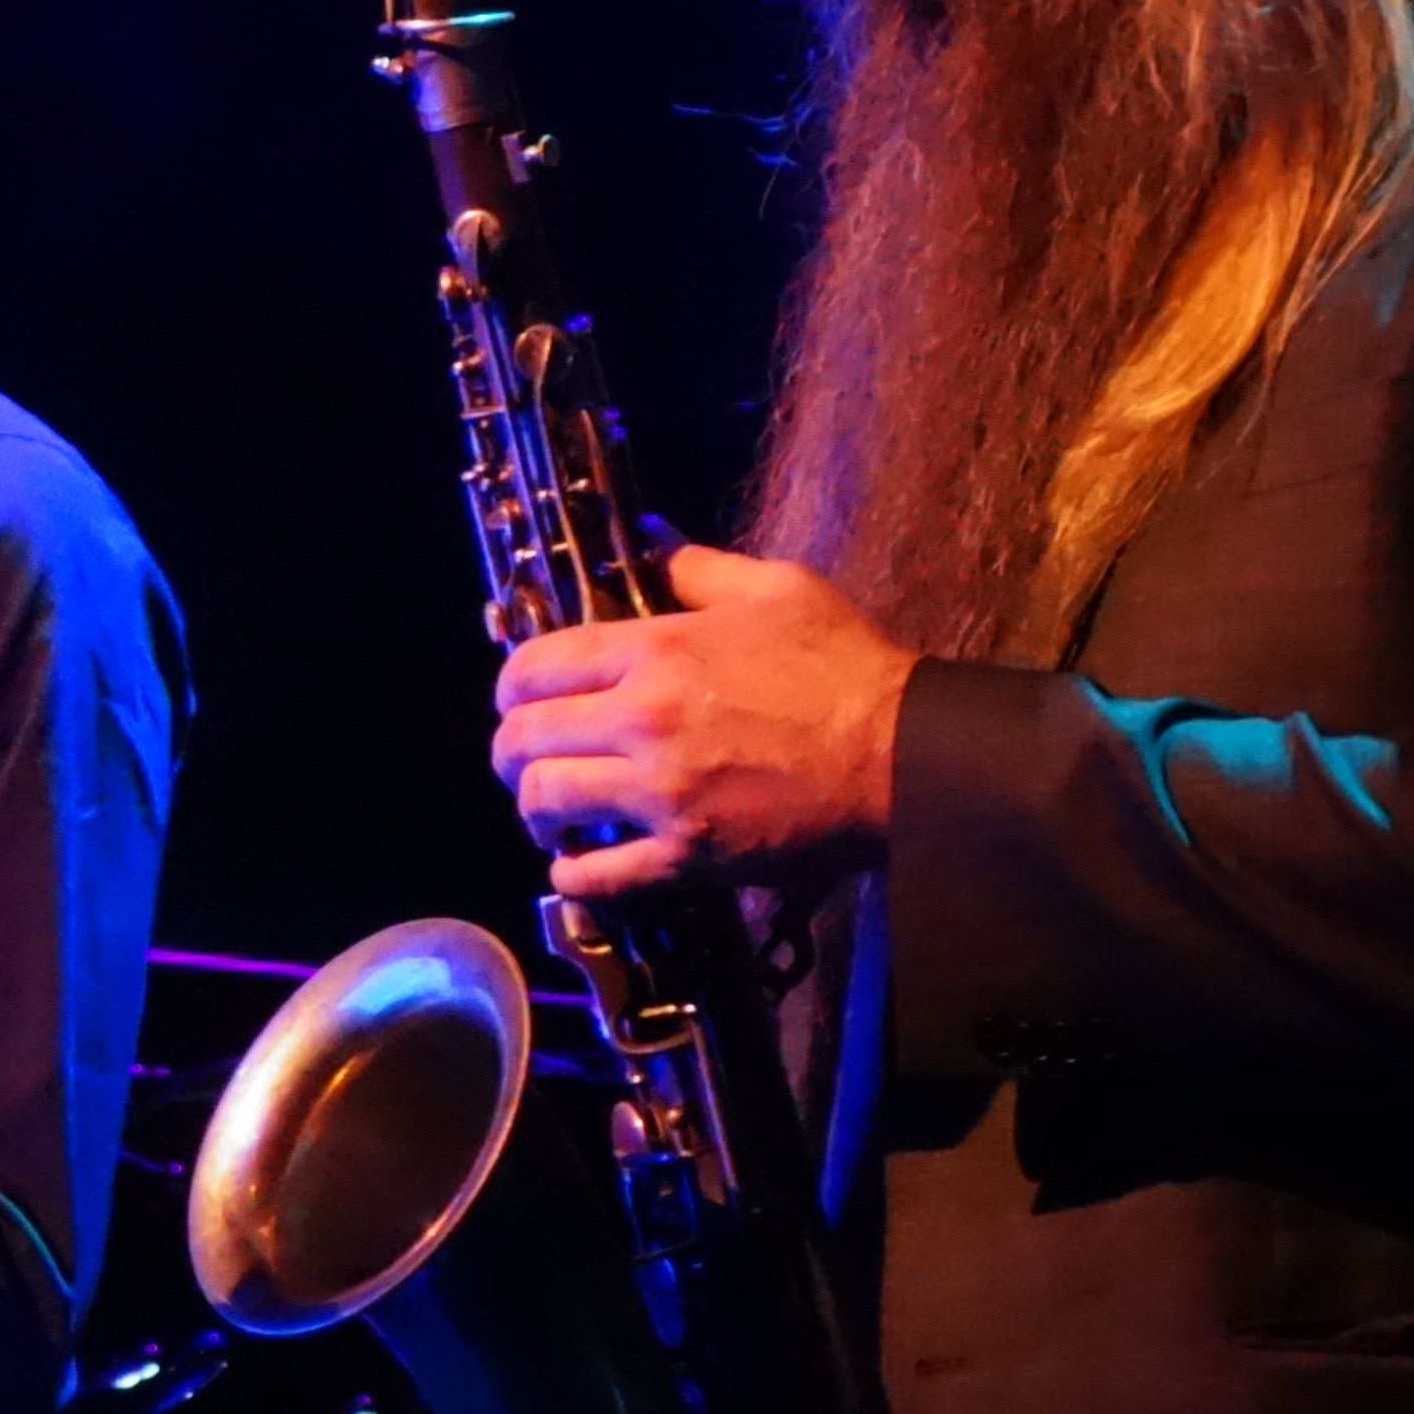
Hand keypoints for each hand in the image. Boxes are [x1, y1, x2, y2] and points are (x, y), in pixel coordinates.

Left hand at [488, 545, 918, 901]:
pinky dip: (572, 873)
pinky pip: (598, 875)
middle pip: (524, 736)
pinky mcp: (687, 855)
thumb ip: (695, 565)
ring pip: (546, 801)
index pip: (535, 666)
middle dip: (510, 746)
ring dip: (534, 807)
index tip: (518, 696)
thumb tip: (645, 537)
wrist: (903, 755)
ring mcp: (661, 793)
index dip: (512, 683)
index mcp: (655, 650)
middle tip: (521, 754)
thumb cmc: (845, 667)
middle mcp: (643, 720)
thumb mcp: (775, 588)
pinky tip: (575, 864)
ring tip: (548, 809)